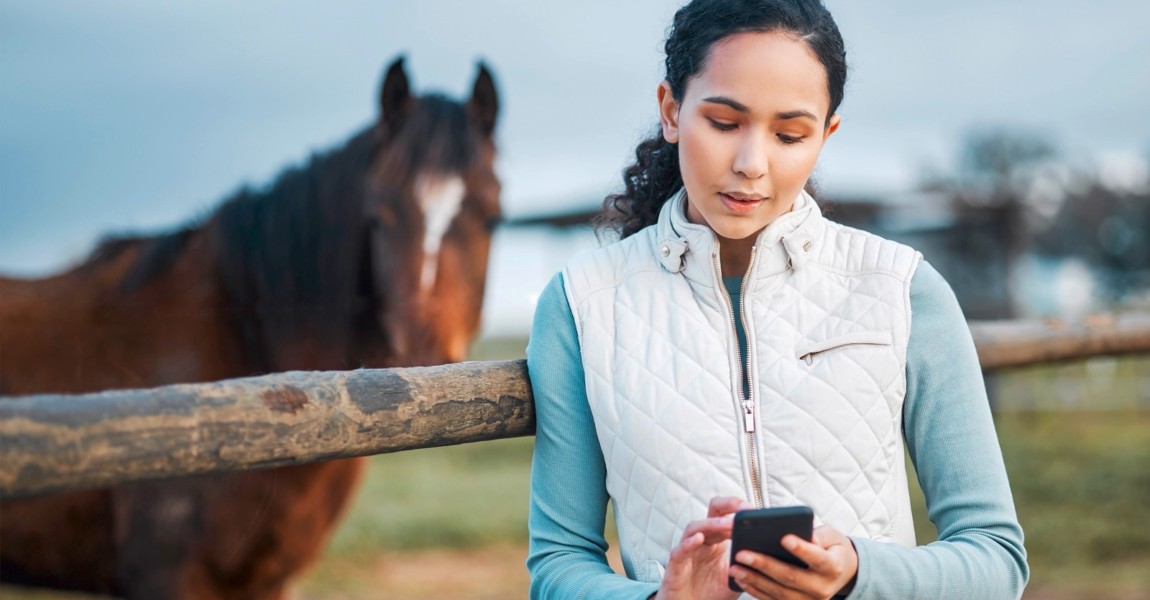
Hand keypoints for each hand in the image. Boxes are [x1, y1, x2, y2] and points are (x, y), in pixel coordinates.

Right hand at [654, 496, 752, 599]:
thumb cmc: (712, 593)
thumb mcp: (737, 578)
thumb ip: (749, 565)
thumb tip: (770, 556)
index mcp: (718, 540)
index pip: (726, 514)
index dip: (739, 509)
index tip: (755, 511)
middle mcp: (703, 540)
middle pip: (712, 512)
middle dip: (728, 506)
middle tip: (745, 509)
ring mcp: (688, 550)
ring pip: (695, 527)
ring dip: (713, 524)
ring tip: (730, 524)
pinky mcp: (676, 565)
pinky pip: (679, 550)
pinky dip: (688, 543)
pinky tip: (699, 538)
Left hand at [728, 525, 857, 599]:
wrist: (840, 572)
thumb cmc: (831, 548)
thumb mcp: (831, 537)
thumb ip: (819, 535)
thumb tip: (806, 536)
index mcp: (833, 567)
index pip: (817, 558)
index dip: (802, 549)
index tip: (784, 538)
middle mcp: (822, 588)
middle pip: (791, 577)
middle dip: (764, 565)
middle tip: (742, 554)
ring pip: (779, 593)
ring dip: (754, 581)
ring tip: (735, 568)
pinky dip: (756, 591)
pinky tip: (742, 580)